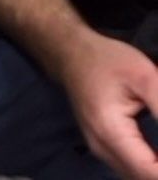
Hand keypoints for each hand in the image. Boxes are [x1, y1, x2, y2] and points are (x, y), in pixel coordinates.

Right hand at [59, 30, 157, 179]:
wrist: (70, 53)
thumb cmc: (106, 60)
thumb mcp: (144, 77)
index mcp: (110, 132)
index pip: (150, 172)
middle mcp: (101, 148)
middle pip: (143, 177)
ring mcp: (98, 149)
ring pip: (135, 176)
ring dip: (154, 170)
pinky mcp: (101, 146)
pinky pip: (130, 169)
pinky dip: (148, 168)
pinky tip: (157, 157)